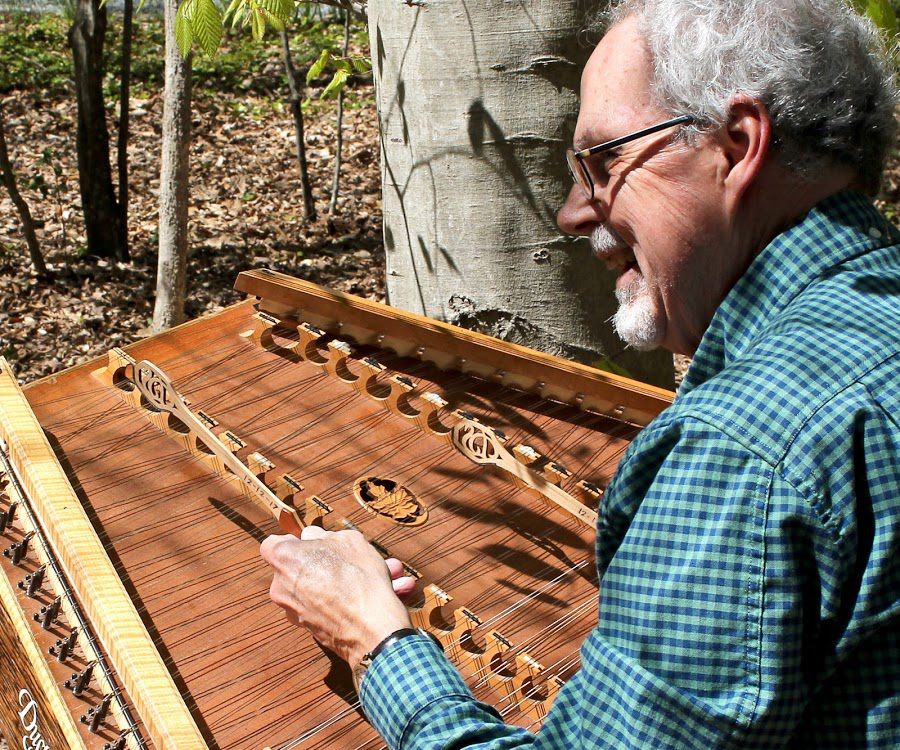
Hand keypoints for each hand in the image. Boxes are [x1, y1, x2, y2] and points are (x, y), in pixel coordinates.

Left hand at [260, 526, 415, 665]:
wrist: (370, 628)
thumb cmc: (358, 579)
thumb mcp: (348, 540)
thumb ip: (325, 535)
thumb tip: (314, 538)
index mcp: (285, 558)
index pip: (272, 544)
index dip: (292, 541)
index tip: (311, 542)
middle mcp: (280, 585)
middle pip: (295, 567)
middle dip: (320, 562)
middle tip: (346, 559)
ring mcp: (291, 610)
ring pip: (313, 588)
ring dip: (335, 582)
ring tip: (367, 578)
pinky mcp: (306, 628)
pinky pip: (320, 606)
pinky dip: (336, 601)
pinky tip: (363, 597)